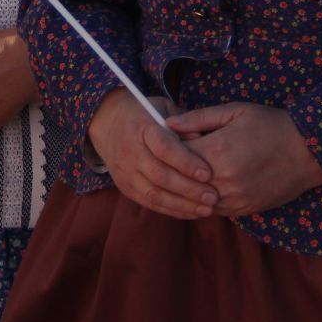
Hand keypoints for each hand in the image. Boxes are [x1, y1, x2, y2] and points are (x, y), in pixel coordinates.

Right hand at [88, 89, 214, 219]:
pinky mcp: (125, 187)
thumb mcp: (164, 110)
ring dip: (182, 204)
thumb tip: (203, 140)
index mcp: (141, 128)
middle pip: (160, 175)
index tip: (208, 173)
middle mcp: (130, 151)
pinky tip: (191, 212)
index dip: (186, 162)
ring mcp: (126, 172)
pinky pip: (150, 203)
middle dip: (189, 189)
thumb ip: (184, 124)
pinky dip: (172, 210)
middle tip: (213, 196)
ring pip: (154, 194)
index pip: (163, 148)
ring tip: (207, 209)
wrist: (109, 125)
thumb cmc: (145, 115)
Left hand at [167, 103, 321, 216]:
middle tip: (172, 158)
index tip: (170, 138)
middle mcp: (223, 179)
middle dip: (174, 169)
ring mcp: (233, 198)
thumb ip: (199, 117)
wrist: (308, 151)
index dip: (169, 146)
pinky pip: (213, 210)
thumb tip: (168, 122)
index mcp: (218, 150)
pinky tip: (204, 187)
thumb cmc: (270, 125)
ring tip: (186, 173)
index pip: (175, 153)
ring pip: (194, 200)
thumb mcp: (235, 111)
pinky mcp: (243, 210)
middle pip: (181, 180)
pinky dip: (203, 200)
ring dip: (187, 188)